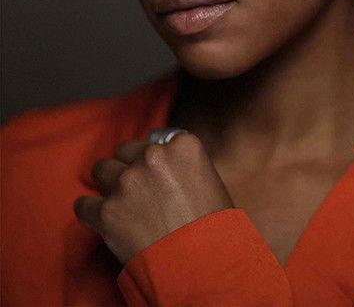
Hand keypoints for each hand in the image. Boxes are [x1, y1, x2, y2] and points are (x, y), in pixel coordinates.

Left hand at [74, 132, 234, 264]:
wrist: (203, 268)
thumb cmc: (214, 230)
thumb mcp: (210, 182)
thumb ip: (183, 166)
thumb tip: (164, 168)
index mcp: (182, 145)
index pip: (156, 139)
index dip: (154, 158)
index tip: (156, 175)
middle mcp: (153, 156)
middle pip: (125, 150)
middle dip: (129, 167)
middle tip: (138, 191)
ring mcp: (127, 182)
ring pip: (102, 170)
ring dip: (109, 185)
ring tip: (121, 205)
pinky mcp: (107, 212)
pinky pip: (84, 205)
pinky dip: (91, 213)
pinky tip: (102, 221)